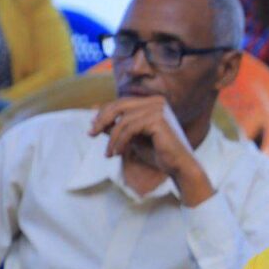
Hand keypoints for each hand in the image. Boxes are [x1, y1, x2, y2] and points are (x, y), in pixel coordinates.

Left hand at [90, 96, 213, 205]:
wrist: (178, 166)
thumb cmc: (157, 153)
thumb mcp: (131, 138)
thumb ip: (116, 127)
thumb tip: (93, 118)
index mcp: (152, 103)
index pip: (120, 103)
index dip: (103, 113)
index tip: (92, 128)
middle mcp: (156, 102)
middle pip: (119, 106)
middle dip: (102, 120)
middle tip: (91, 134)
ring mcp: (158, 109)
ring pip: (123, 120)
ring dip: (112, 138)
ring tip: (109, 153)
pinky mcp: (158, 120)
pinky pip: (130, 128)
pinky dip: (120, 141)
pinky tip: (117, 153)